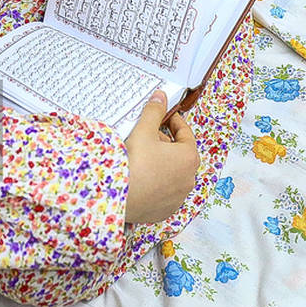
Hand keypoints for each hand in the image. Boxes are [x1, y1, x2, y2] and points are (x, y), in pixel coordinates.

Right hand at [124, 91, 199, 224]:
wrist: (117, 197)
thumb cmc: (134, 163)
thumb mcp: (144, 131)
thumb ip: (154, 111)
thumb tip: (161, 96)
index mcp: (189, 158)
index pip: (186, 134)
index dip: (175, 122)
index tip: (167, 116)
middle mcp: (188, 179)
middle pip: (180, 154)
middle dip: (166, 143)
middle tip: (150, 135)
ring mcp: (178, 197)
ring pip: (173, 173)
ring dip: (163, 163)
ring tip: (144, 156)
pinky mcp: (165, 210)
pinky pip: (165, 191)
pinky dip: (157, 182)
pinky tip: (143, 176)